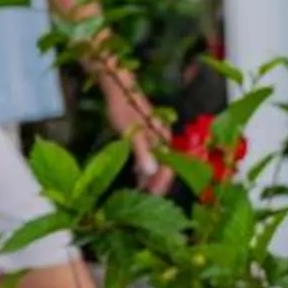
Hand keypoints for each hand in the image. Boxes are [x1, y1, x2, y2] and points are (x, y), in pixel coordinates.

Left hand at [100, 77, 167, 192]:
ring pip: (156, 161)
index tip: (153, 197)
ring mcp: (155, 136)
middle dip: (156, 183)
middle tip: (145, 198)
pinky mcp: (146, 135)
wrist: (118, 88)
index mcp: (163, 138)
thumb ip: (142, 153)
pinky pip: (149, 156)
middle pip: (165, 166)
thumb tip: (152, 172)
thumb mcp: (131, 133)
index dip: (162, 183)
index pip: (170, 167)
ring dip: (150, 176)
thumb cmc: (124, 109)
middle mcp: (163, 138)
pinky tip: (136, 174)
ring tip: (139, 191)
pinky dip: (144, 167)